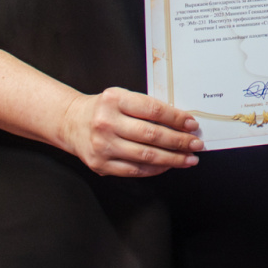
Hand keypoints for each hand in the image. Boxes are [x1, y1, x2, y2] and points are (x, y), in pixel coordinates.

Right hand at [57, 87, 201, 176]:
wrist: (71, 122)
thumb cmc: (103, 109)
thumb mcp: (121, 97)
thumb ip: (146, 107)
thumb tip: (181, 122)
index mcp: (114, 99)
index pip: (153, 110)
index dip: (176, 118)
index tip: (192, 124)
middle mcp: (106, 122)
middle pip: (152, 135)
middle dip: (179, 141)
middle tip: (196, 144)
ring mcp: (102, 146)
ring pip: (146, 155)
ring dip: (172, 159)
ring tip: (189, 158)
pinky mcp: (100, 164)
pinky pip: (135, 170)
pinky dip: (155, 169)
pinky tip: (168, 165)